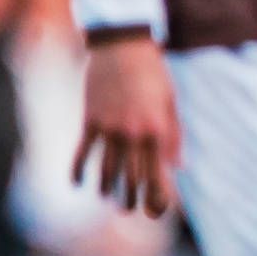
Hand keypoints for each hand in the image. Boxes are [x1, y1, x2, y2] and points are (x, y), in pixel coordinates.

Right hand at [78, 29, 182, 217]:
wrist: (122, 43)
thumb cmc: (152, 72)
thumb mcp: (170, 102)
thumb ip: (174, 137)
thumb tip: (179, 167)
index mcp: (157, 131)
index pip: (158, 176)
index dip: (157, 199)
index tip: (154, 212)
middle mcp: (134, 134)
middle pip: (131, 180)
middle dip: (130, 200)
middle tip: (128, 208)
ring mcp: (109, 128)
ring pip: (106, 171)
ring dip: (106, 190)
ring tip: (106, 196)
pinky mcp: (89, 120)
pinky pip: (82, 153)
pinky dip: (77, 171)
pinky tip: (77, 183)